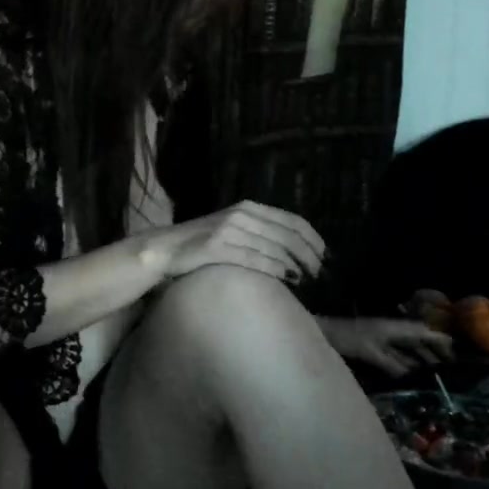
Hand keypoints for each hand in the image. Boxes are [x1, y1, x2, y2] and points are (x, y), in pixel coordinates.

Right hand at [141, 200, 325, 283]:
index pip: (294, 221)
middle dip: (310, 256)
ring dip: (297, 266)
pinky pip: (255, 259)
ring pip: (276, 248)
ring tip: (308, 280)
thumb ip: (259, 234)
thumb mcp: (232, 229)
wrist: (163, 249)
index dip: (314, 240)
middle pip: (289, 236)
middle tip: (320, 274)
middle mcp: (242, 215)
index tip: (326, 257)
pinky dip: (276, 270)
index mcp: (249, 208)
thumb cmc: (200, 243)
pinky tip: (287, 279)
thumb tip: (294, 252)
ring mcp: (229, 230)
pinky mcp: (217, 247)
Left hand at [321, 317, 454, 377]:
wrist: (323, 333)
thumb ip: (391, 364)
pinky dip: (407, 362)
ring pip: (410, 348)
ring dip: (422, 359)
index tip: (456, 356)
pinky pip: (398, 354)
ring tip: (436, 375)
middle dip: (435, 353)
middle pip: (420, 340)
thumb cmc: (347, 338)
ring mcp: (385, 338)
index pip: (426, 332)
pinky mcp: (376, 346)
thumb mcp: (370, 353)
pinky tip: (413, 374)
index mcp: (396, 328)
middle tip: (450, 370)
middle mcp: (394, 331)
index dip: (442, 342)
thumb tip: (411, 375)